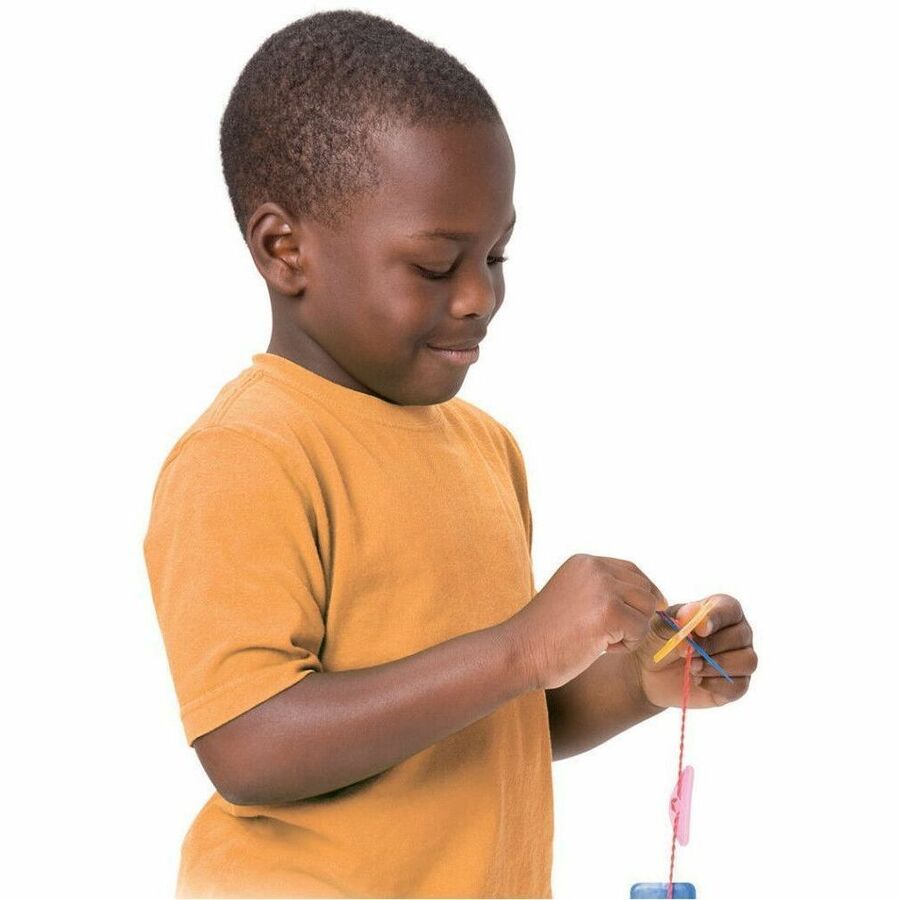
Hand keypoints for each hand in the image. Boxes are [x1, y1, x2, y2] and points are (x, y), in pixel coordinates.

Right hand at [505, 554, 667, 690]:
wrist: (519, 651)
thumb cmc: (545, 635)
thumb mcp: (573, 596)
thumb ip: (602, 590)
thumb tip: (651, 600)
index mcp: (584, 561)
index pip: (631, 570)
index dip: (642, 594)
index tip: (639, 616)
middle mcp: (595, 567)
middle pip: (644, 588)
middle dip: (636, 615)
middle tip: (609, 635)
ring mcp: (603, 587)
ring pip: (647, 608)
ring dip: (633, 630)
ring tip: (603, 641)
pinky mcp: (609, 611)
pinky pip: (641, 629)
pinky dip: (627, 645)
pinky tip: (600, 648)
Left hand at [629, 594, 756, 708]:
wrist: (650, 671)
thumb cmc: (659, 639)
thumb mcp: (660, 626)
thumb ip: (676, 620)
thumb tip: (692, 618)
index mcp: (721, 610)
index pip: (730, 608)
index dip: (717, 618)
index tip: (700, 629)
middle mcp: (738, 633)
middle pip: (741, 636)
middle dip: (712, 645)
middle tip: (686, 651)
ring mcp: (740, 659)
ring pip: (747, 661)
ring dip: (717, 665)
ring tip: (691, 666)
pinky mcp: (736, 684)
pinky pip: (739, 686)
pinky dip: (716, 684)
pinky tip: (697, 680)